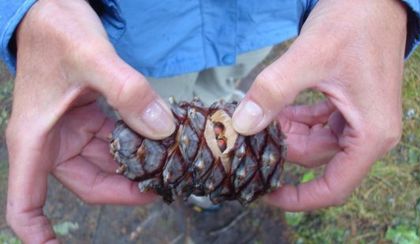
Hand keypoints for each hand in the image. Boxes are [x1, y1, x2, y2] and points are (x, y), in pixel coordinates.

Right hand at [6, 0, 174, 241]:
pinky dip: (136, 144)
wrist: (52, 8)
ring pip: (107, 164)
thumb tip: (162, 130)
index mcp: (36, 140)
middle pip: (89, 184)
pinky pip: (115, 142)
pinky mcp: (90, 118)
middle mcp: (53, 142)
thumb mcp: (91, 59)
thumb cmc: (56, 31)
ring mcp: (73, 131)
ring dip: (136, 166)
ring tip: (169, 164)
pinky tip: (160, 140)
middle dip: (124, 189)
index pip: (25, 203)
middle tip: (161, 187)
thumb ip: (127, 93)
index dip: (39, 233)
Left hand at [232, 0, 406, 209]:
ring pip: (312, 141)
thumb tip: (242, 125)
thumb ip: (273, 92)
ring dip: (284, 130)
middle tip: (249, 129)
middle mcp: (369, 133)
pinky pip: (316, 124)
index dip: (298, 198)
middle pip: (315, 159)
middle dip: (281, 146)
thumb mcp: (309, 57)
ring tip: (260, 112)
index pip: (333, 187)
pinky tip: (276, 106)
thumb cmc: (354, 22)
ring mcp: (359, 119)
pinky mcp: (349, 106)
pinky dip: (294, 118)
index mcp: (370, 134)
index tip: (265, 195)